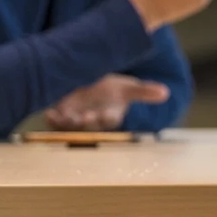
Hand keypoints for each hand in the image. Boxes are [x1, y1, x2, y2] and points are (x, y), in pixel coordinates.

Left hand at [44, 74, 168, 130]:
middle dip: (86, 123)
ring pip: (70, 127)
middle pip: (88, 126)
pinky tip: (50, 113)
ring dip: (66, 123)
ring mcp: (76, 119)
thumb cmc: (111, 91)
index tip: (103, 114)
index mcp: (110, 115)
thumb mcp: (128, 89)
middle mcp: (93, 121)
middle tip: (84, 117)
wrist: (91, 89)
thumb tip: (166, 92)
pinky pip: (55, 123)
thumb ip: (145, 91)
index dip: (106, 118)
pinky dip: (52, 119)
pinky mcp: (61, 116)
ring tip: (63, 116)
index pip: (109, 119)